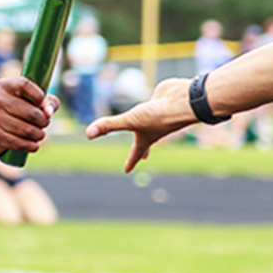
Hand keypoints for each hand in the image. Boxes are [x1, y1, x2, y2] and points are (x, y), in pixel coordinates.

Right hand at [0, 74, 52, 157]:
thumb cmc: (11, 112)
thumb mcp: (26, 100)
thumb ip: (46, 101)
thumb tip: (49, 112)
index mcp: (4, 86)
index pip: (24, 85)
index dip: (39, 96)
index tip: (42, 104)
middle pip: (32, 113)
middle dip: (43, 121)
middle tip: (43, 124)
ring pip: (28, 130)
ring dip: (39, 135)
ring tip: (38, 134)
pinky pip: (20, 143)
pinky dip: (31, 146)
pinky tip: (33, 145)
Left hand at [88, 76, 207, 172]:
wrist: (184, 101)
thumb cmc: (160, 115)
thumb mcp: (131, 121)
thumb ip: (110, 125)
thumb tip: (88, 134)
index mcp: (146, 138)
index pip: (135, 154)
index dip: (130, 162)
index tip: (126, 170)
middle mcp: (152, 129)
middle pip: (145, 142)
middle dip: (143, 150)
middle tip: (142, 156)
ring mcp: (156, 116)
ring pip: (148, 123)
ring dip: (146, 128)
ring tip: (144, 128)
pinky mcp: (160, 103)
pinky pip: (152, 105)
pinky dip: (150, 106)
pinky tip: (153, 102)